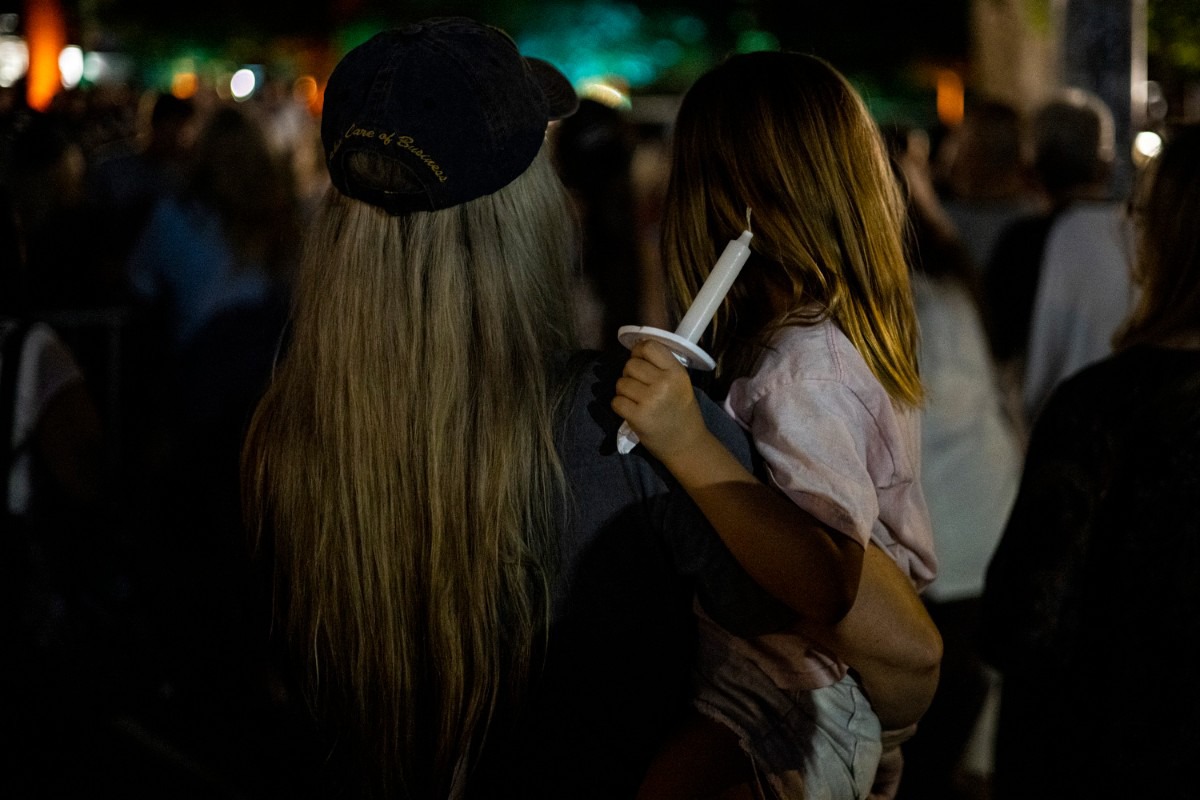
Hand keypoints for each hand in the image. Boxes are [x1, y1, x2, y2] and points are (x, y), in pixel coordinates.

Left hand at [611, 340, 708, 463]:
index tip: (639, 360)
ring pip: (621, 383)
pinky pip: (616, 401)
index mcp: (676, 372)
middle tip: (640, 387)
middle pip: (631, 365)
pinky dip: (620, 406)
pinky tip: (632, 412)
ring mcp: (650, 400)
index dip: (639, 352)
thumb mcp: (681, 383)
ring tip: (637, 401)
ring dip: (624, 391)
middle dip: (630, 374)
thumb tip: (636, 349)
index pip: (649, 346)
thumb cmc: (681, 411)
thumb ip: (662, 366)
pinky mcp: (638, 416)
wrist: (686, 444)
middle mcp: (664, 383)